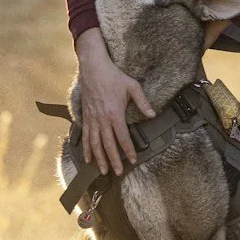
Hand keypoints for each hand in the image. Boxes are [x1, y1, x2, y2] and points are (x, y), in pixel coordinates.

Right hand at [75, 31, 151, 176]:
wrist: (93, 67)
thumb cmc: (113, 76)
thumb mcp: (132, 86)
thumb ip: (143, 102)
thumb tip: (152, 114)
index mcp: (115, 114)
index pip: (123, 137)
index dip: (129, 150)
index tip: (134, 160)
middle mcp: (102, 119)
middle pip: (108, 144)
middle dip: (114, 160)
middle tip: (118, 172)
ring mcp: (93, 119)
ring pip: (95, 143)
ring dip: (99, 158)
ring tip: (103, 171)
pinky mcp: (86, 116)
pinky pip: (86, 136)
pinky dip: (87, 148)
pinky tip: (88, 158)